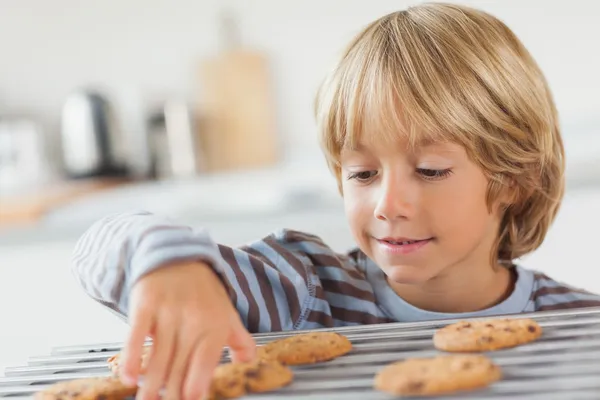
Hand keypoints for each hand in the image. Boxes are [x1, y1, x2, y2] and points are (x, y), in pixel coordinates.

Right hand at [119, 261, 255, 399]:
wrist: (177, 255)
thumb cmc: (202, 290)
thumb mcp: (226, 311)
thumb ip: (239, 339)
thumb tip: (247, 362)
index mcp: (216, 323)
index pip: (206, 359)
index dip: (198, 382)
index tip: (192, 399)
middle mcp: (193, 318)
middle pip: (180, 363)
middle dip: (172, 391)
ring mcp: (168, 311)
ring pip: (158, 354)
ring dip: (151, 383)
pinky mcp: (146, 304)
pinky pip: (137, 333)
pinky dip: (131, 356)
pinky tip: (128, 378)